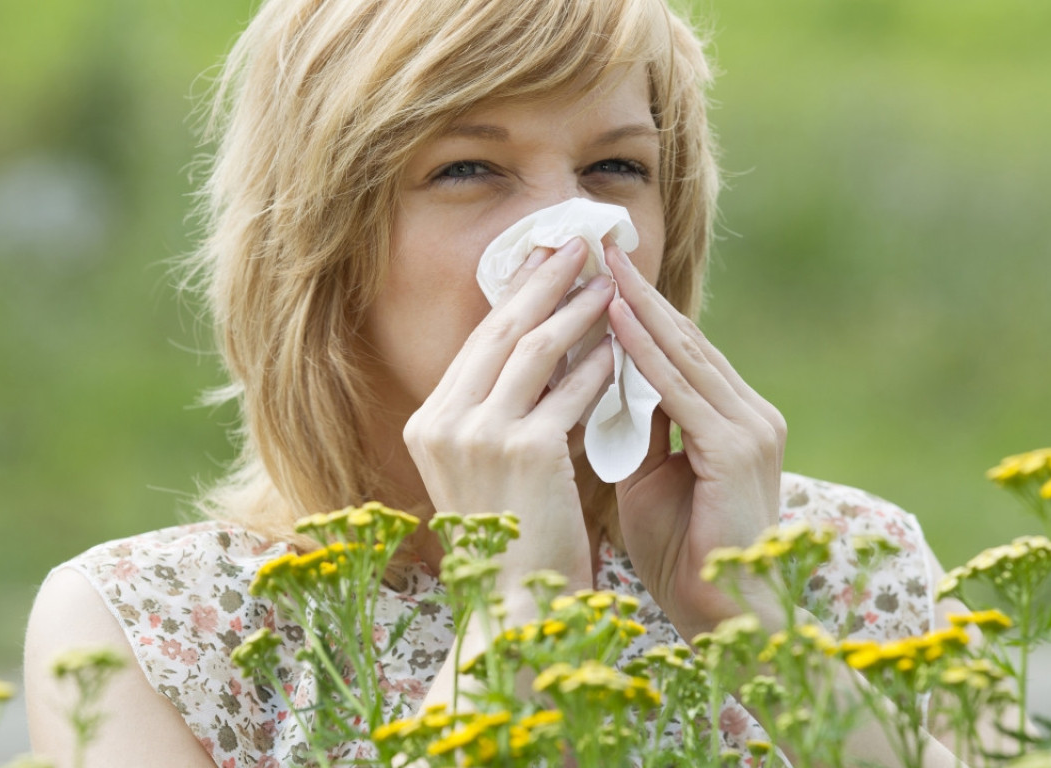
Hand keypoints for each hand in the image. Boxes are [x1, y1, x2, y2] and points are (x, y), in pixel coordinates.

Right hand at [403, 238, 615, 602]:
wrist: (512, 609)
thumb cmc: (511, 544)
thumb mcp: (491, 470)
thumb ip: (505, 414)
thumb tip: (551, 352)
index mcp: (429, 425)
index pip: (479, 343)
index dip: (516, 296)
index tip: (545, 262)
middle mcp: (442, 423)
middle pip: (501, 330)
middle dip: (544, 281)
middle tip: (578, 244)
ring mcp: (478, 435)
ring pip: (535, 349)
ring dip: (577, 310)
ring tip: (610, 283)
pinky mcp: (522, 450)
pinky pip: (569, 391)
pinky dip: (598, 365)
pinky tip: (621, 345)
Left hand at [605, 245, 786, 639]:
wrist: (723, 616)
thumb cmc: (682, 553)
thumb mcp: (650, 477)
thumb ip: (637, 429)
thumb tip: (602, 385)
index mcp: (733, 420)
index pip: (681, 352)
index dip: (640, 311)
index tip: (599, 274)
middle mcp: (750, 413)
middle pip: (685, 340)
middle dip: (638, 293)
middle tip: (598, 246)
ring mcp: (749, 427)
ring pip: (684, 354)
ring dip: (639, 308)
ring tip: (601, 266)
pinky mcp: (736, 449)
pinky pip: (680, 391)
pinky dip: (646, 354)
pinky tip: (616, 321)